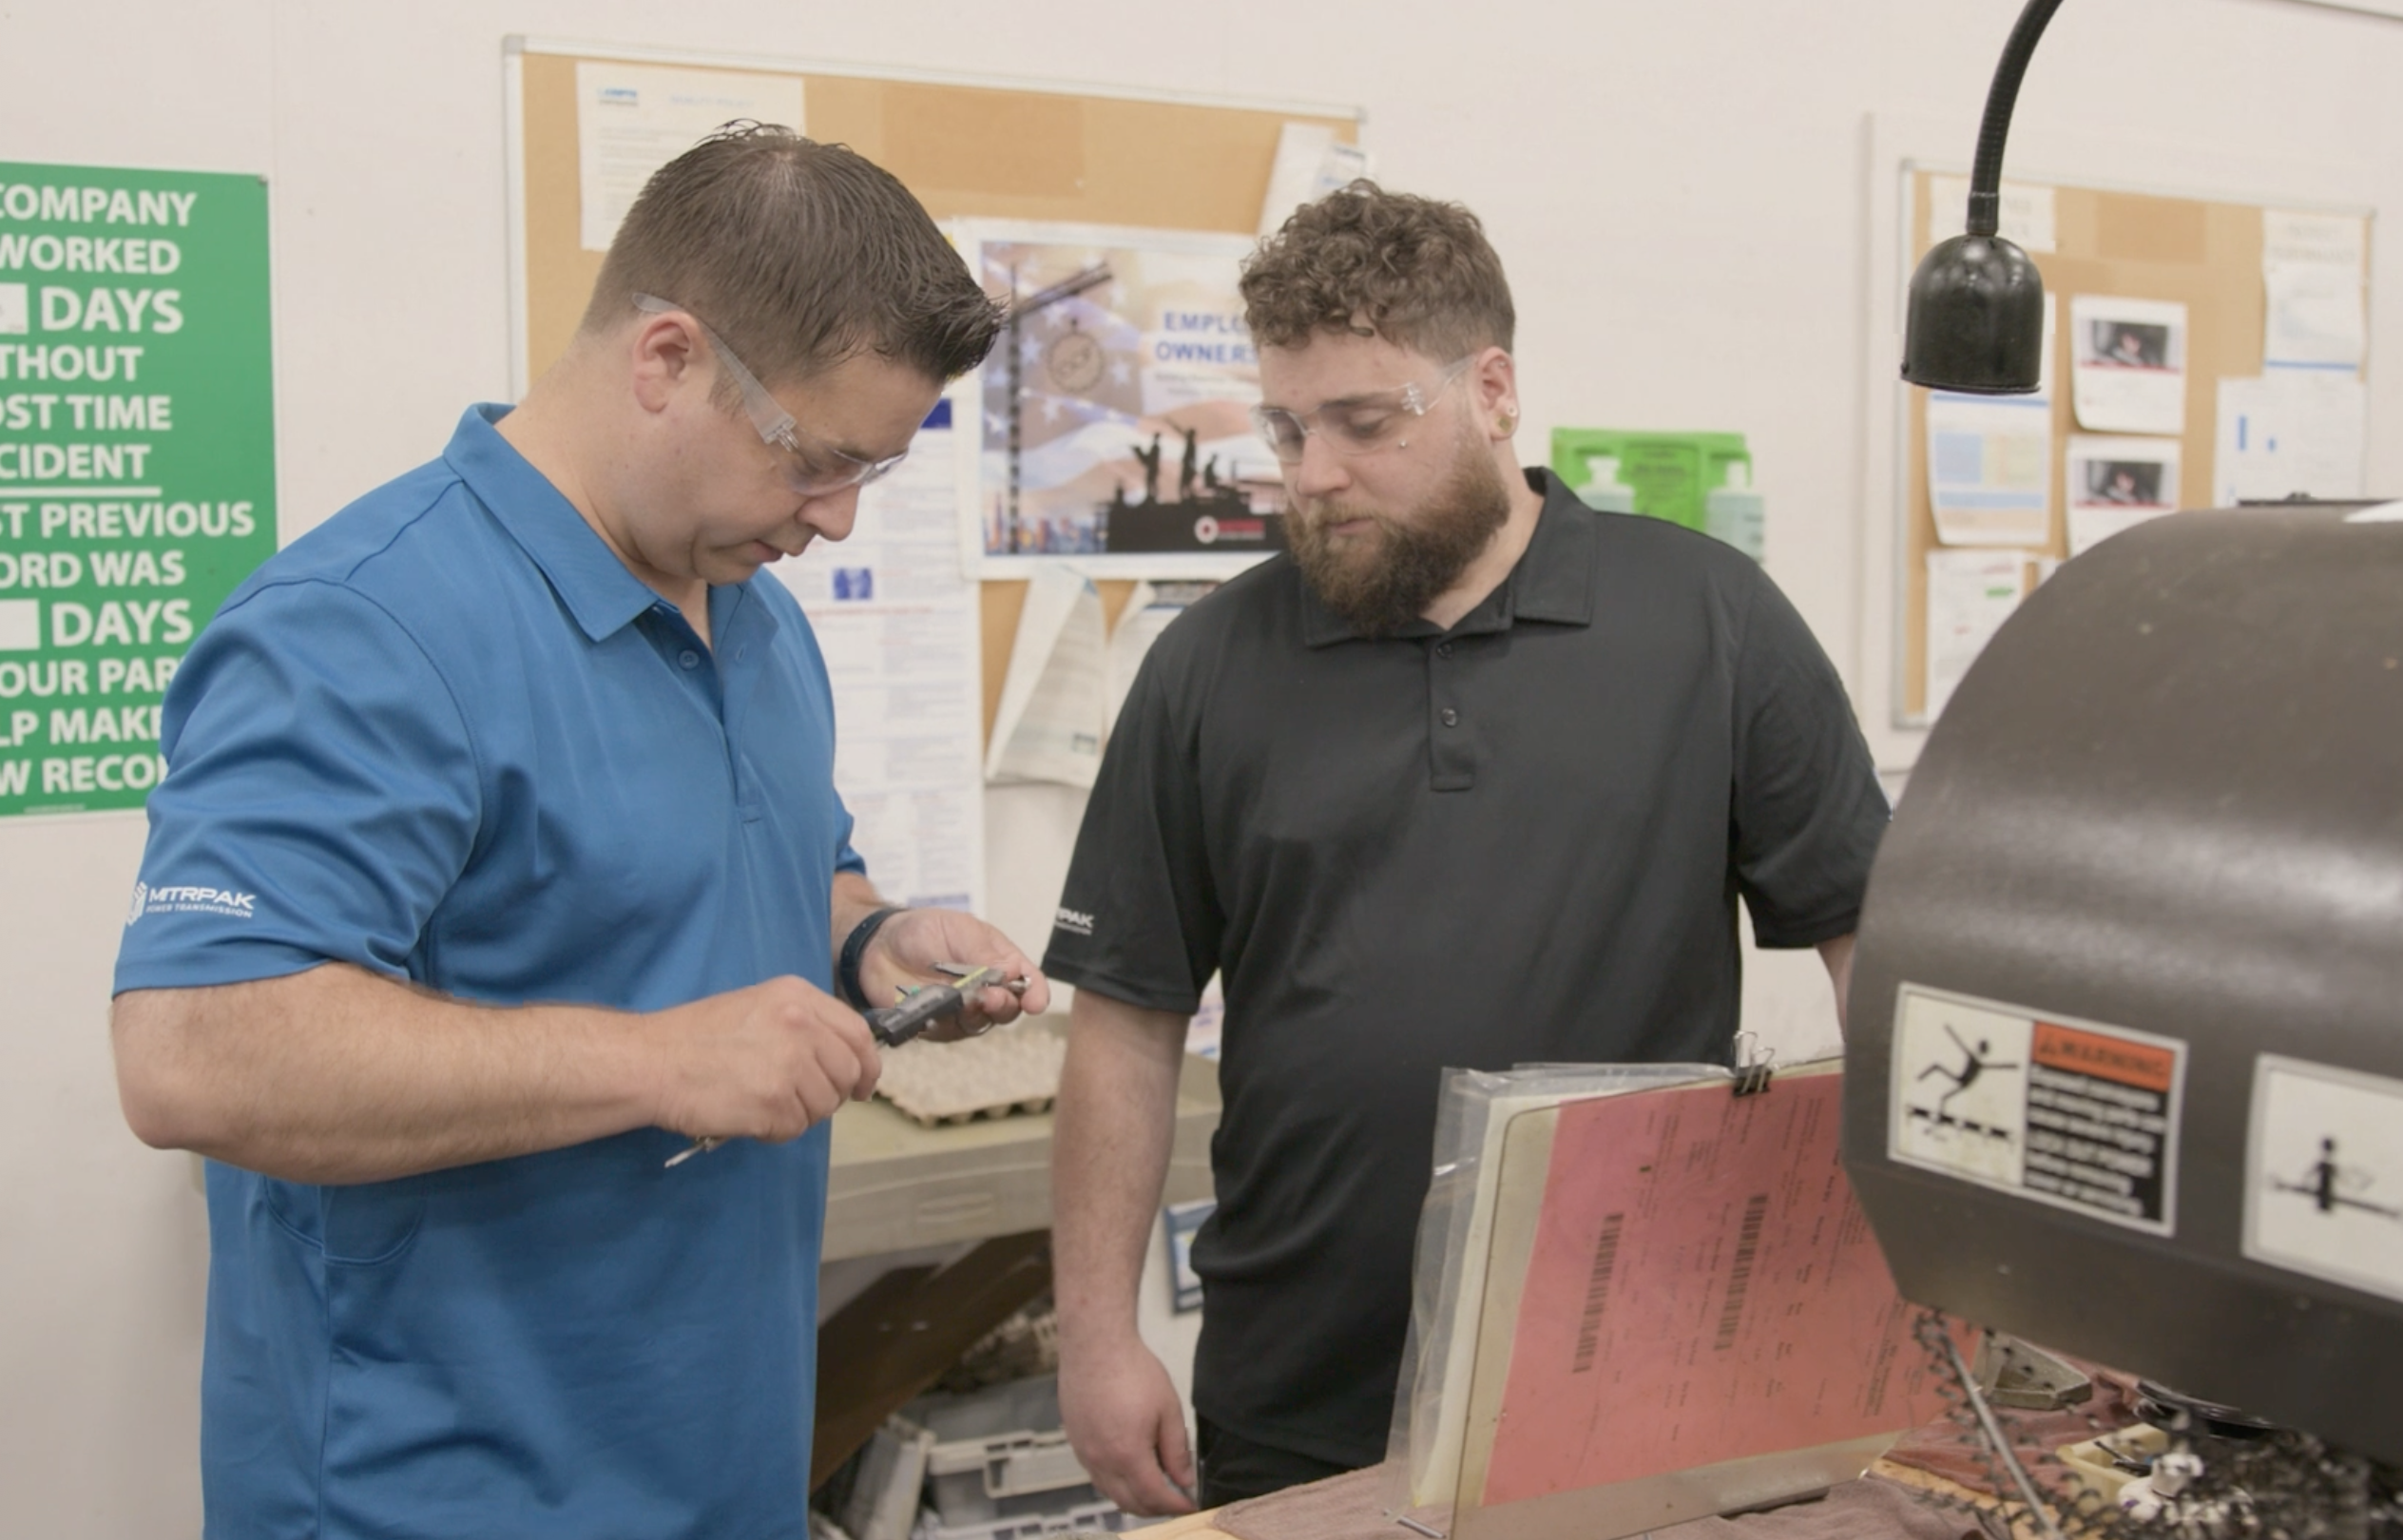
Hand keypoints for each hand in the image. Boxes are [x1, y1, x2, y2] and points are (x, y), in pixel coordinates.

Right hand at [649, 976, 880, 1141]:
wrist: (652, 1060)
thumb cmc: (696, 1036)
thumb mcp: (757, 1006)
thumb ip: (801, 1025)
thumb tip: (837, 1059)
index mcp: (798, 997)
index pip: (858, 1034)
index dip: (866, 1066)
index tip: (862, 1085)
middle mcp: (801, 1025)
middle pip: (848, 1073)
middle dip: (833, 1094)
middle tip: (802, 1102)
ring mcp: (790, 1064)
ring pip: (825, 1105)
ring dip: (799, 1114)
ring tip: (762, 1104)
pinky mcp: (774, 1102)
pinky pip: (795, 1128)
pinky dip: (775, 1131)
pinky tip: (749, 1116)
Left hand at [862, 908, 1052, 1040]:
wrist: (878, 945)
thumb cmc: (923, 930)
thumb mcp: (959, 929)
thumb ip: (985, 953)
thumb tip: (1014, 972)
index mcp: (999, 962)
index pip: (1027, 981)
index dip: (1036, 993)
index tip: (1035, 1002)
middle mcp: (986, 990)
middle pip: (1008, 1009)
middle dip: (1003, 1005)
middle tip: (990, 996)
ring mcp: (962, 1011)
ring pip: (980, 1024)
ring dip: (975, 1015)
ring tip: (963, 1001)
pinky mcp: (937, 1026)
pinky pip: (948, 1032)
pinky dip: (945, 1023)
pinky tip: (936, 1012)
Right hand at [1058, 1334, 1197, 1515]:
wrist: (1094, 1344)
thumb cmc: (1131, 1369)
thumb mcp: (1167, 1409)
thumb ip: (1176, 1450)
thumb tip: (1184, 1478)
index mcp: (1128, 1454)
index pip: (1155, 1497)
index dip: (1176, 1505)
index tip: (1190, 1504)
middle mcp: (1101, 1460)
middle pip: (1130, 1503)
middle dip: (1156, 1508)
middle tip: (1175, 1499)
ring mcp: (1084, 1453)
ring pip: (1110, 1493)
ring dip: (1134, 1498)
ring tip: (1155, 1486)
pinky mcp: (1075, 1442)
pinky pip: (1096, 1476)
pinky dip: (1115, 1483)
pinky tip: (1129, 1469)